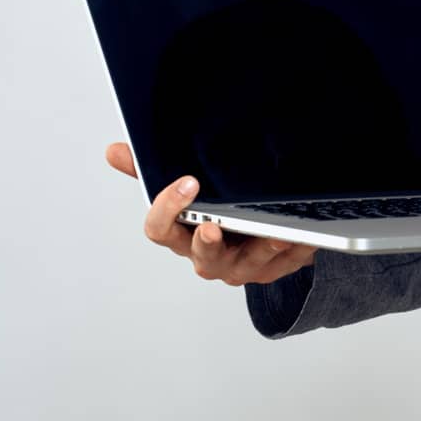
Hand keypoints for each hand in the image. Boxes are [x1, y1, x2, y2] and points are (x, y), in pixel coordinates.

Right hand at [105, 141, 317, 286]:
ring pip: (247, 263)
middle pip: (201, 254)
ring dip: (261, 247)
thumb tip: (116, 150)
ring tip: (274, 232)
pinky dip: (296, 248)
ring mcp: (240, 266)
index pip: (161, 229)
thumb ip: (150, 171)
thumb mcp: (185, 192)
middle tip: (212, 226)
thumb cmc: (215, 213)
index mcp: (183, 235)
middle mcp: (208, 255)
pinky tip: (304, 234)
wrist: (257, 235)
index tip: (186, 182)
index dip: (168, 208)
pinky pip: (284, 262)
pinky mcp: (272, 269)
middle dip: (206, 242)